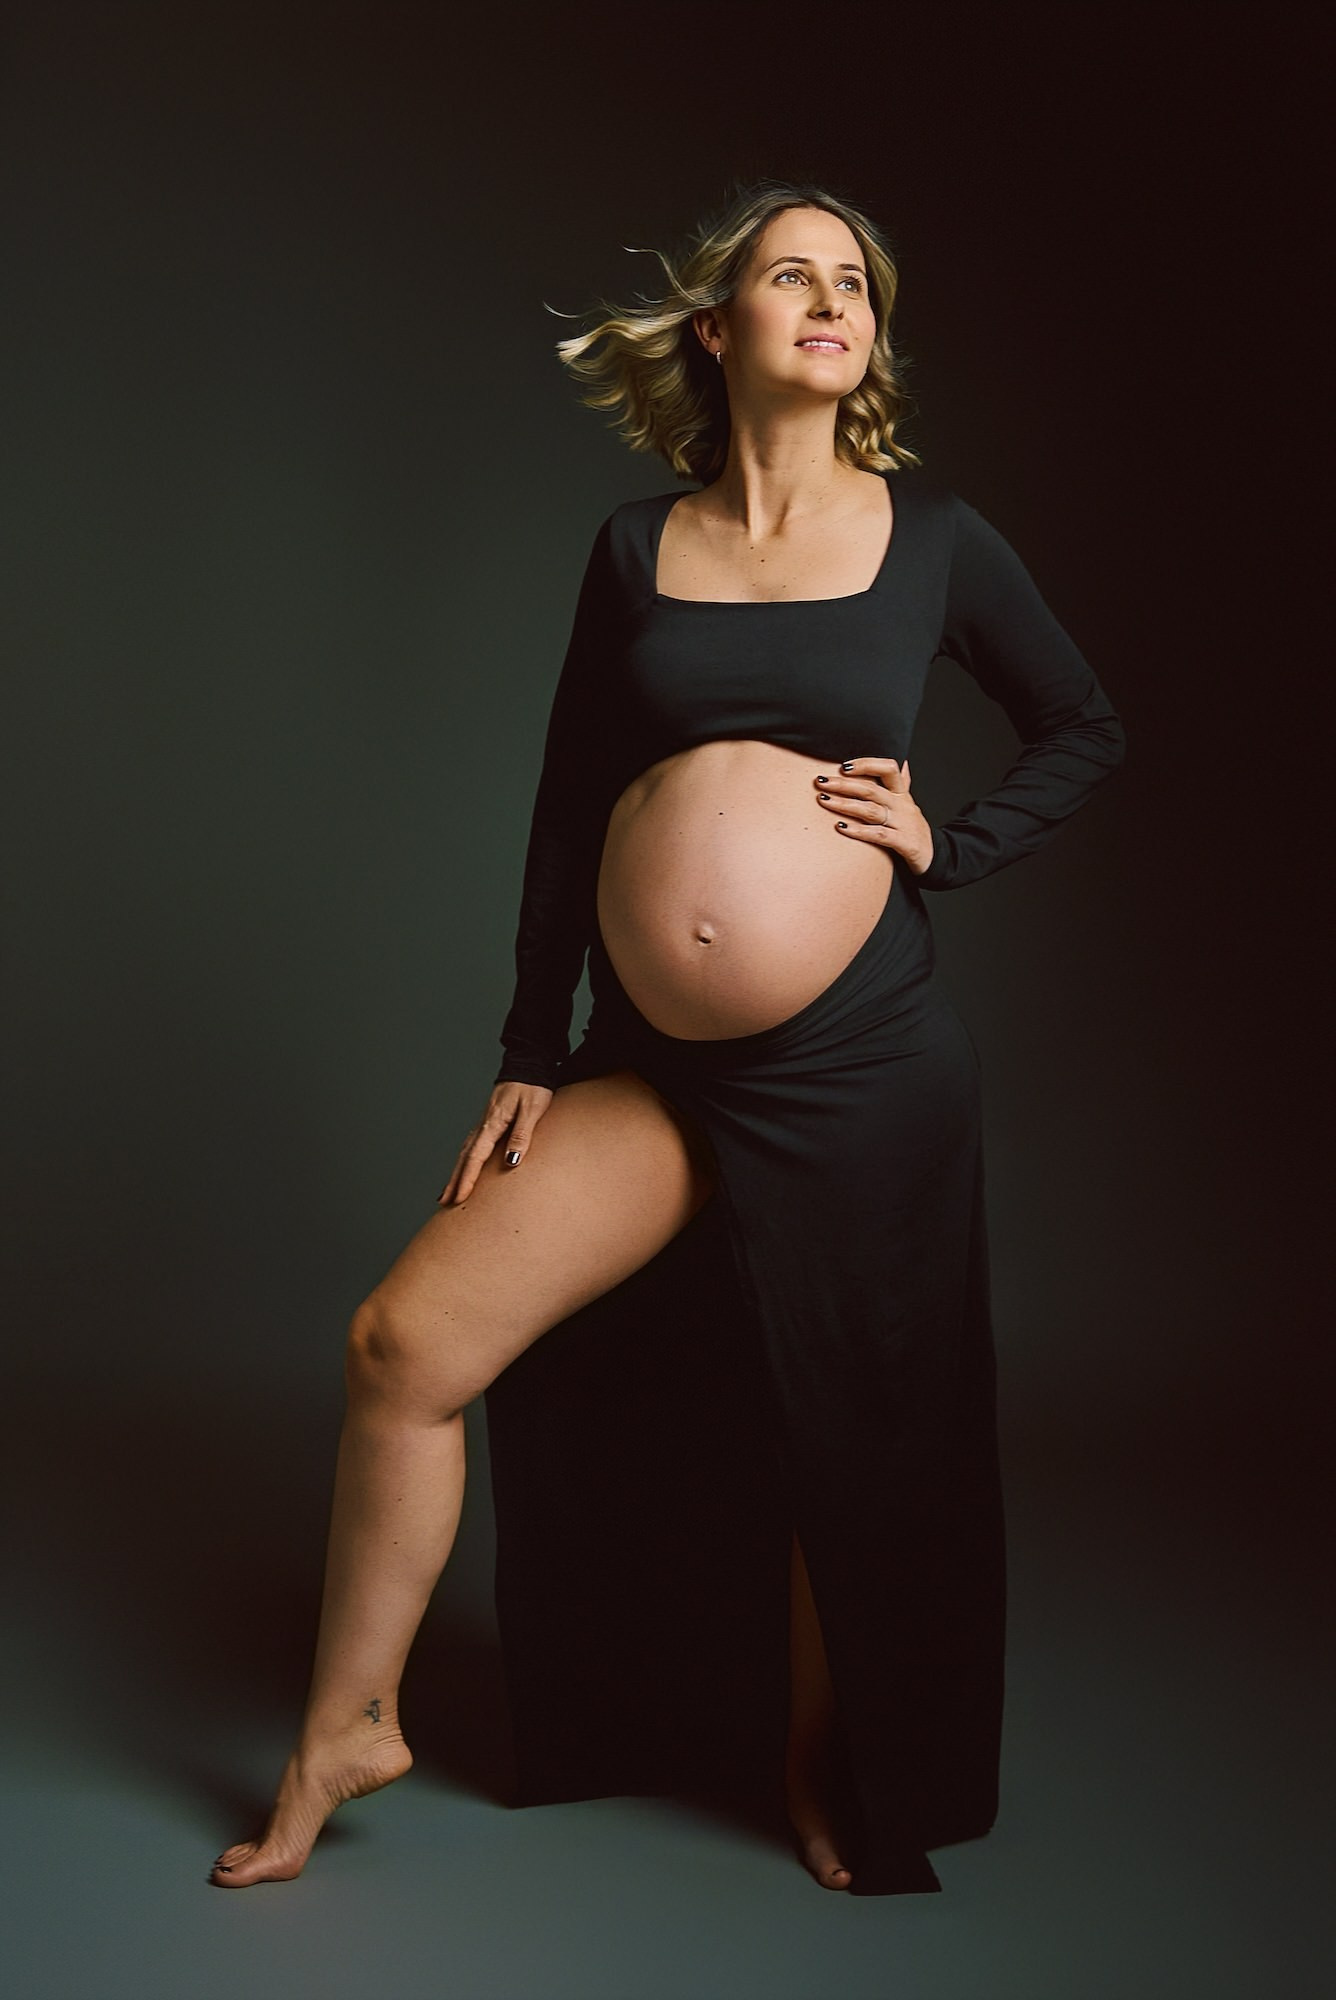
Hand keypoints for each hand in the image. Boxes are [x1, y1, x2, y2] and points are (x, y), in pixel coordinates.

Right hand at [437, 1080, 554, 1206]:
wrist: (529, 1064)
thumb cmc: (533, 1087)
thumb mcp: (532, 1110)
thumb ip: (522, 1135)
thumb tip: (511, 1161)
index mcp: (492, 1123)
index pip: (475, 1157)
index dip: (466, 1179)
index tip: (459, 1198)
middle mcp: (484, 1125)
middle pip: (464, 1158)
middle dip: (454, 1181)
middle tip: (444, 1203)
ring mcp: (485, 1123)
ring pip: (465, 1152)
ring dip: (456, 1172)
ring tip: (448, 1192)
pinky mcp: (490, 1122)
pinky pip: (472, 1146)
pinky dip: (464, 1160)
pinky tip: (464, 1167)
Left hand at [814, 757, 933, 874]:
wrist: (933, 856)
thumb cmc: (913, 828)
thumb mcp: (908, 803)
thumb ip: (903, 783)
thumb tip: (903, 762)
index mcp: (902, 793)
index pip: (888, 768)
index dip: (866, 764)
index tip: (843, 766)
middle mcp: (902, 805)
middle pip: (871, 789)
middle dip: (843, 784)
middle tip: (821, 781)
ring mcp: (903, 823)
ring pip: (871, 810)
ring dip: (844, 805)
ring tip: (823, 800)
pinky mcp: (903, 842)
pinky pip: (878, 835)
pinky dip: (858, 831)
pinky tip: (840, 827)